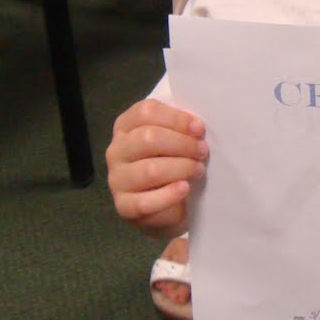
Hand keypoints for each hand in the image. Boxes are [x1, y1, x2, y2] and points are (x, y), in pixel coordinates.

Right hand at [106, 98, 207, 235]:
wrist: (167, 205)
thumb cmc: (171, 162)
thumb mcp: (174, 139)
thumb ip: (179, 128)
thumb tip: (196, 127)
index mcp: (126, 126)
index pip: (145, 112)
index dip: (176, 118)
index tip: (199, 128)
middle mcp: (116, 150)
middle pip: (148, 138)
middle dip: (182, 144)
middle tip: (202, 151)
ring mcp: (117, 179)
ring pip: (150, 170)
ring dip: (182, 168)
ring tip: (198, 170)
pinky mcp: (123, 206)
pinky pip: (146, 201)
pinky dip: (170, 195)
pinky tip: (185, 188)